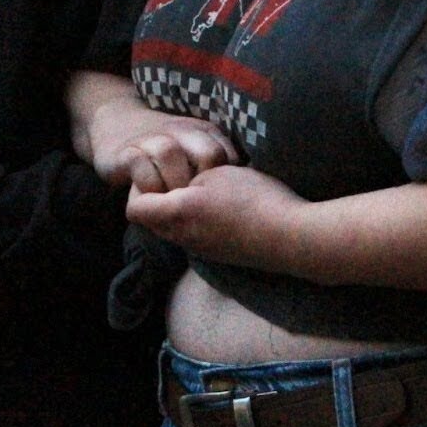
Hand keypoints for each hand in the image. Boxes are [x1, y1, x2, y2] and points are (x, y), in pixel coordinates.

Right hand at [89, 99, 238, 192]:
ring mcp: (152, 139)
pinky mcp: (126, 152)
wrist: (118, 124)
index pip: (230, 156)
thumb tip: (254, 190)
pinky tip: (153, 198)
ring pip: (170, 153)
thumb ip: (221, 164)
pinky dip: (149, 184)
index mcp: (204, 132)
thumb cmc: (168, 149)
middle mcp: (180, 131)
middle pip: (207, 153)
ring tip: (177, 204)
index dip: (231, 183)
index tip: (228, 204)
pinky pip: (140, 166)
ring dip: (176, 184)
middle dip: (208, 183)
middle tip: (202, 206)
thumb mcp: (197, 149)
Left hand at [125, 165, 301, 266]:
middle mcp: (183, 239)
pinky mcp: (221, 255)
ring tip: (204, 189)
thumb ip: (190, 176)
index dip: (139, 187)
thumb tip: (182, 183)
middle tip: (181, 176)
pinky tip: (224, 206)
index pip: (133, 210)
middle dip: (158, 197)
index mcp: (176, 216)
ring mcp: (202, 251)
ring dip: (180, 209)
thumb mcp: (217, 172)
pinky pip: (195, 236)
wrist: (293, 236)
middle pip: (152, 222)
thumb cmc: (254, 198)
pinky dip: (199, 220)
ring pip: (174, 230)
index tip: (161, 171)